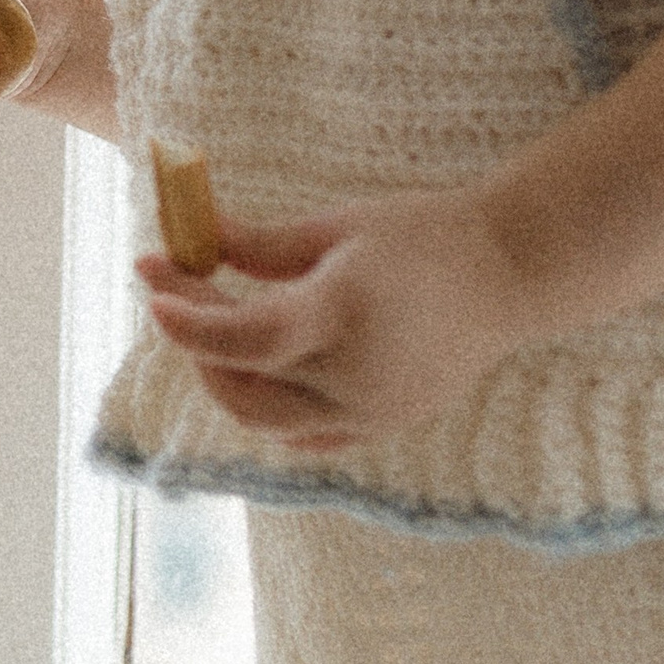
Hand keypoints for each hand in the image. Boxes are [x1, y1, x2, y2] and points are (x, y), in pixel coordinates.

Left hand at [134, 188, 528, 448]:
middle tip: (180, 289)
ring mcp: (372, 410)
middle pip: (244, 382)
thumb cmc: (422, 235)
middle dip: (198, 341)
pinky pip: (304, 437)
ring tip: (217, 325)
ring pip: (265, 419)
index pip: (248, 337)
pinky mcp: (383, 426)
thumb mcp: (337, 227)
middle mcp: (358, 374)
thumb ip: (258, 244)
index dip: (190, 322)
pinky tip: (257, 371)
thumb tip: (188, 237)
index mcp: (347, 312)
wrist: (511, 274)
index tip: (151, 288)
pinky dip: (269, 410)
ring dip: (225, 378)